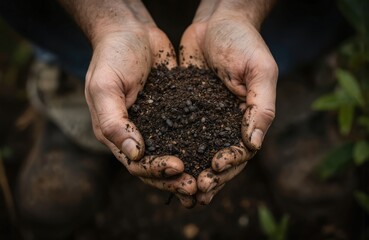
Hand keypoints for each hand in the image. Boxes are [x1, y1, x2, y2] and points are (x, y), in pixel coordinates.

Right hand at [59, 0, 196, 206]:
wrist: (130, 31)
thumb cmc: (112, 56)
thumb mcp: (104, 86)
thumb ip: (114, 121)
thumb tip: (135, 154)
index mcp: (117, 133)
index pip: (136, 163)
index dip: (156, 170)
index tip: (178, 168)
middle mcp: (138, 133)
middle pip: (157, 165)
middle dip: (176, 179)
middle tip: (197, 187)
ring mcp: (157, 123)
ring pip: (174, 153)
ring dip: (190, 168)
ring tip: (208, 179)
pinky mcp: (173, 111)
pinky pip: (187, 131)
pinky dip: (198, 144)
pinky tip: (215, 151)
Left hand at [180, 0, 277, 203]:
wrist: (216, 22)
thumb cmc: (244, 42)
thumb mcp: (260, 71)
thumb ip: (260, 107)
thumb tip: (254, 145)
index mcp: (246, 119)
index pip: (240, 152)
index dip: (229, 164)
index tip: (214, 170)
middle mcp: (224, 124)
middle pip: (217, 159)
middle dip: (207, 178)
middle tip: (194, 192)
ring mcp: (203, 118)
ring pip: (196, 152)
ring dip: (188, 172)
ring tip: (177, 187)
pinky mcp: (183, 108)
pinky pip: (176, 132)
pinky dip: (170, 149)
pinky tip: (158, 161)